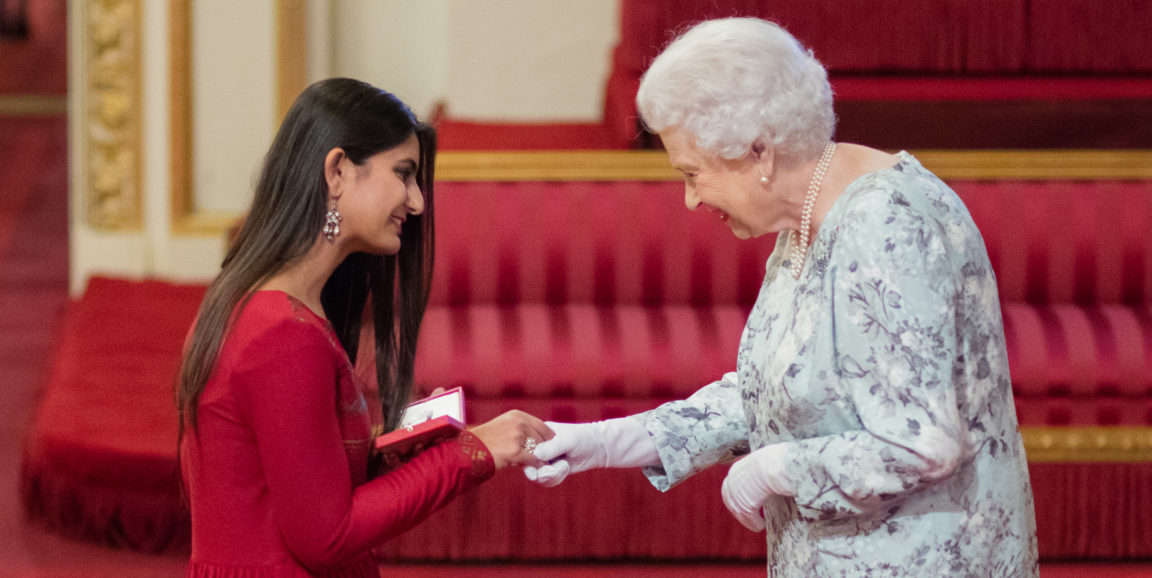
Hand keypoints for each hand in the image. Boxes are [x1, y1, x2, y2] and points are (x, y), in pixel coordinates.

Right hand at [470, 410, 552, 469]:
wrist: (468, 452)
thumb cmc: (484, 442)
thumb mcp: (503, 427)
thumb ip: (520, 430)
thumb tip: (540, 441)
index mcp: (517, 415)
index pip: (543, 426)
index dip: (548, 439)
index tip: (549, 448)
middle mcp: (519, 422)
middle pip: (543, 439)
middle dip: (545, 451)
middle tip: (545, 460)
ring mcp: (517, 436)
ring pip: (540, 450)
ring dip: (541, 459)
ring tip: (537, 465)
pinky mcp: (515, 451)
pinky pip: (534, 460)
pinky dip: (535, 466)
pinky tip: (532, 469)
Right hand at [523, 418, 658, 486]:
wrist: (598, 447)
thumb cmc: (583, 438)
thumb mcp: (567, 441)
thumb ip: (551, 447)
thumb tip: (535, 454)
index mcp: (538, 434)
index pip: (524, 447)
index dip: (526, 460)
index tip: (532, 470)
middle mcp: (540, 447)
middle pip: (529, 465)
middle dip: (539, 471)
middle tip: (547, 473)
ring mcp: (546, 460)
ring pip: (538, 475)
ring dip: (550, 475)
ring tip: (564, 467)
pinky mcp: (553, 470)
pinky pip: (547, 480)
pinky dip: (556, 478)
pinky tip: (566, 469)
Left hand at [721, 444, 791, 531]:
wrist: (773, 465)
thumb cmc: (775, 459)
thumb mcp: (763, 461)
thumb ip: (761, 468)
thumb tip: (772, 466)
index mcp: (736, 470)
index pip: (731, 486)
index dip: (736, 495)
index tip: (743, 501)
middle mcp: (733, 483)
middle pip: (731, 500)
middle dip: (738, 510)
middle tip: (747, 517)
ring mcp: (737, 495)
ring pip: (739, 512)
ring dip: (747, 520)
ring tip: (757, 525)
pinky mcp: (745, 506)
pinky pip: (749, 518)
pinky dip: (755, 524)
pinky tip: (761, 526)